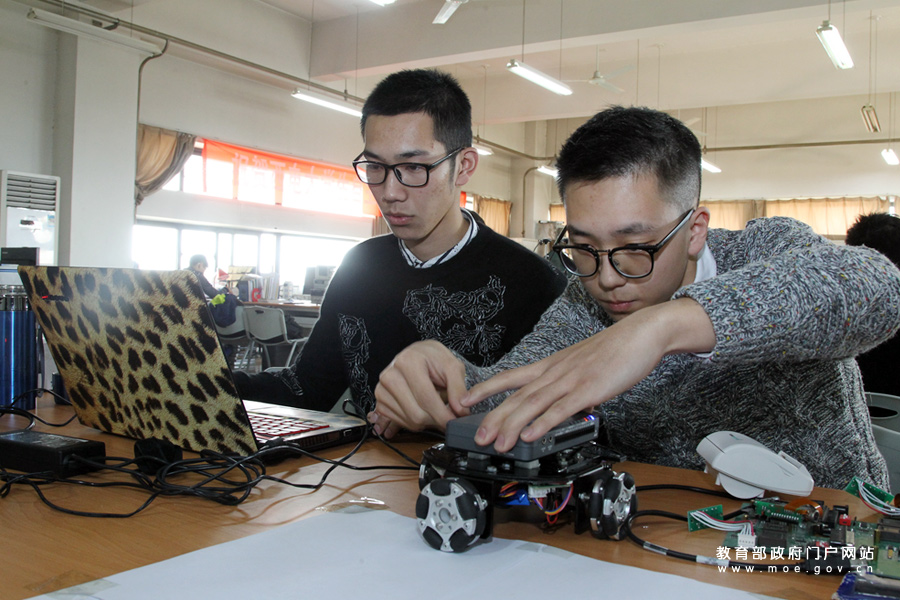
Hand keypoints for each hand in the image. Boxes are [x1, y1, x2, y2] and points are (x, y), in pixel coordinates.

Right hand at [371, 341, 469, 437]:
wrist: (417, 356)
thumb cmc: (434, 360)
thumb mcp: (452, 366)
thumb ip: (459, 388)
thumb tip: (460, 410)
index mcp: (408, 362)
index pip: (426, 398)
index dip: (443, 414)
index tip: (455, 422)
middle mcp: (390, 375)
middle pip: (416, 413)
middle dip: (436, 420)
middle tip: (448, 416)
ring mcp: (382, 389)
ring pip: (409, 421)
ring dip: (427, 422)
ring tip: (434, 407)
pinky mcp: (380, 401)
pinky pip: (400, 422)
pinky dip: (415, 422)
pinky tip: (422, 409)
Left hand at [459, 298, 714, 452]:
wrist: (640, 334)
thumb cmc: (613, 351)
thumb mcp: (580, 365)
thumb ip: (564, 384)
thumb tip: (554, 403)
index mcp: (550, 365)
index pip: (510, 377)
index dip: (485, 390)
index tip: (465, 401)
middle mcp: (554, 372)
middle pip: (517, 396)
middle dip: (494, 417)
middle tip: (476, 436)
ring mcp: (570, 380)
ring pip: (533, 404)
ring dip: (512, 425)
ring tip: (497, 443)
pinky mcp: (589, 389)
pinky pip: (561, 409)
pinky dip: (543, 423)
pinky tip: (531, 435)